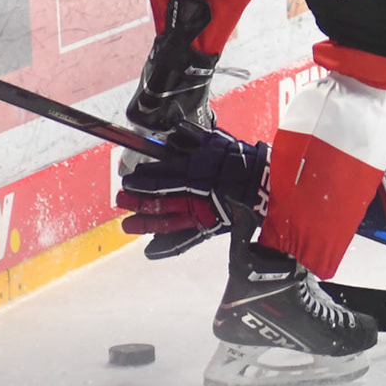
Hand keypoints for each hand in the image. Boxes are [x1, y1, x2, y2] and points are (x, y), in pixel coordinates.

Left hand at [114, 128, 267, 259]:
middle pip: (158, 197)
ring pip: (166, 219)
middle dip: (136, 199)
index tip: (128, 180)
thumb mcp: (214, 141)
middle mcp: (192, 192)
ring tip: (127, 225)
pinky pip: (184, 239)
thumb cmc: (240, 159)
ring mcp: (199, 212)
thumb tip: (172, 134)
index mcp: (193, 170)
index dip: (141, 179)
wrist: (266, 182)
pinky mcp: (208, 226)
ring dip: (144, 222)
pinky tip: (150, 251)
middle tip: (120, 200)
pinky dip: (167, 246)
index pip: (160, 175)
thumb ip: (191, 138)